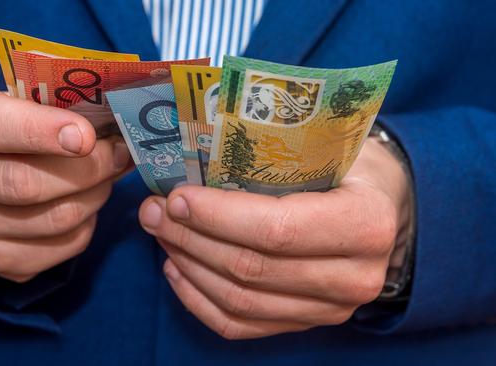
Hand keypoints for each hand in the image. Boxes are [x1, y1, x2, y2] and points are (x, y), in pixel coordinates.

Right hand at [0, 86, 131, 281]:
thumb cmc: (20, 128)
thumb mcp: (27, 101)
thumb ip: (62, 106)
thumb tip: (122, 124)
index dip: (40, 131)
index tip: (85, 136)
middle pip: (24, 183)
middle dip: (87, 169)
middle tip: (118, 154)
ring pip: (53, 219)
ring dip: (95, 195)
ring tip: (106, 176)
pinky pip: (63, 247)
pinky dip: (88, 225)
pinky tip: (85, 203)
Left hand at [138, 138, 411, 338]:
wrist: (387, 210)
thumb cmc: (351, 167)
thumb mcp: (329, 143)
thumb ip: (275, 150)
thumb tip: (195, 148)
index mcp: (364, 223)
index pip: (276, 230)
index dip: (217, 216)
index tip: (176, 198)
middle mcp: (353, 277)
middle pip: (250, 268)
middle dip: (190, 238)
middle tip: (154, 212)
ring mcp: (330, 309)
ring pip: (239, 301)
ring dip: (188, 266)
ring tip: (160, 234)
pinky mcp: (306, 323)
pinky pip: (240, 326)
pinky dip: (198, 301)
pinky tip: (176, 270)